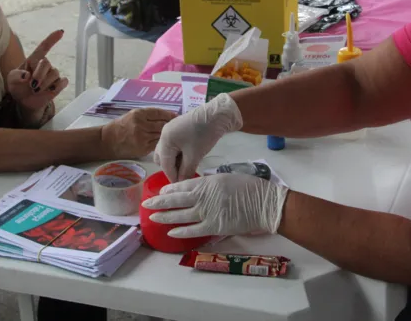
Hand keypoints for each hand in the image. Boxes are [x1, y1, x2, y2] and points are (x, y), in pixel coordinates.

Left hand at [7, 30, 68, 117]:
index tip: (61, 32)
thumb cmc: (18, 86)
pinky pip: (63, 82)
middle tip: (33, 85)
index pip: (44, 47)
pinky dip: (56, 87)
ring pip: (55, 74)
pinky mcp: (59, 85)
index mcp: (33, 60)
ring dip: (45, 84)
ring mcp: (52, 75)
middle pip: (46, 63)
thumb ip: (16, 76)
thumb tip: (27, 76)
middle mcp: (44, 66)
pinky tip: (49, 91)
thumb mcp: (11, 80)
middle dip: (39, 74)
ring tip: (36, 91)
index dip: (52, 39)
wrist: (24, 102)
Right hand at [101, 108, 176, 158]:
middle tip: (177, 125)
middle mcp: (140, 125)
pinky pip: (157, 144)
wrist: (108, 141)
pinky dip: (161, 142)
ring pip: (160, 135)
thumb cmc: (120, 126)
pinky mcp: (143, 148)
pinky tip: (165, 142)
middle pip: (161, 124)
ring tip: (173, 133)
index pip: (158, 113)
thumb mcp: (132, 115)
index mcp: (138, 114)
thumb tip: (165, 116)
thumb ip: (147, 115)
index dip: (168, 114)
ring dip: (167, 134)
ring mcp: (142, 137)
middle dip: (170, 125)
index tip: (175, 115)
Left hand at [142, 173, 288, 237]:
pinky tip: (171, 232)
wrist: (264, 203)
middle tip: (146, 204)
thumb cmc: (248, 187)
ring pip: (180, 215)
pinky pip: (193, 230)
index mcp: (206, 182)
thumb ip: (208, 184)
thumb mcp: (225, 178)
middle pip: (175, 200)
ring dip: (165, 216)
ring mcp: (207, 213)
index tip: (160, 191)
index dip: (168, 189)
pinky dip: (181, 231)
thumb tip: (196, 189)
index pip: (181, 185)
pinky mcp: (214, 227)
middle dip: (159, 202)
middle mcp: (203, 197)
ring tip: (153, 217)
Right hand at [153, 93, 242, 181]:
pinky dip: (179, 153)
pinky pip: (174, 145)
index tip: (180, 186)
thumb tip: (181, 182)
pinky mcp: (179, 128)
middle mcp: (164, 134)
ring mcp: (171, 130)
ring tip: (187, 167)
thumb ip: (186, 171)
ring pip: (168, 151)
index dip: (172, 177)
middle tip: (183, 174)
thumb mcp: (195, 155)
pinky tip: (189, 157)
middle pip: (162, 157)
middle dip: (170, 168)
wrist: (218, 114)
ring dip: (175, 160)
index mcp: (165, 140)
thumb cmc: (204, 134)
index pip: (165, 164)